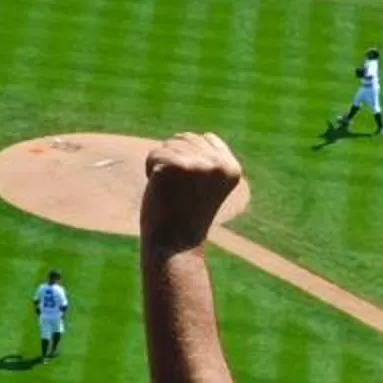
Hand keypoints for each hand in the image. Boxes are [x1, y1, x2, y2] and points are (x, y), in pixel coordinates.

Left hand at [141, 132, 244, 249]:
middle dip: (175, 160)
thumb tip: (189, 137)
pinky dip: (150, 170)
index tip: (191, 187)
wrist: (174, 245)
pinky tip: (160, 190)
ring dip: (162, 166)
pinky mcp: (176, 166)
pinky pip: (154, 154)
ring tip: (171, 192)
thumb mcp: (204, 184)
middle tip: (179, 191)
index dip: (190, 158)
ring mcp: (199, 164)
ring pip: (169, 144)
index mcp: (232, 169)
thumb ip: (205, 160)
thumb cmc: (185, 215)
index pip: (205, 138)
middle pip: (186, 138)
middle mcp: (219, 164)